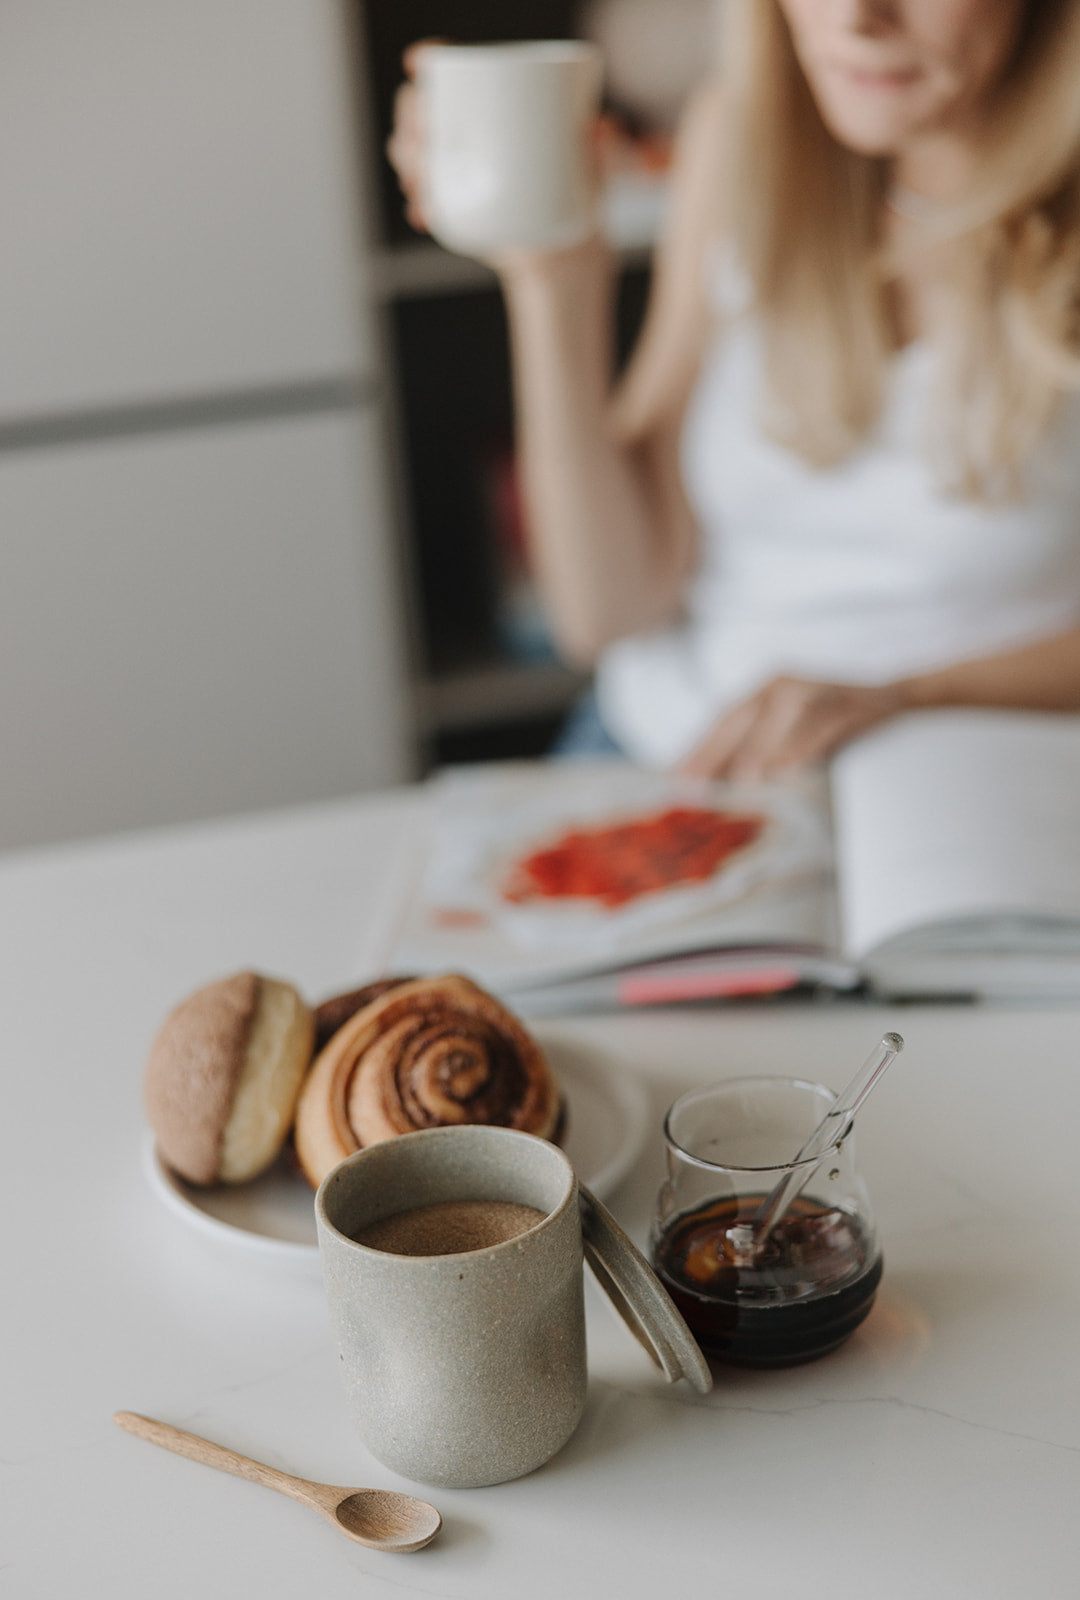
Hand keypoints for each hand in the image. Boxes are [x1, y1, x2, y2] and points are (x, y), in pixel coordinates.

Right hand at [385, 42, 612, 261]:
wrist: (568, 249)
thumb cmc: (581, 193)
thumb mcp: (595, 165)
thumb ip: (600, 146)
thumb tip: (601, 128)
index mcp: (496, 103)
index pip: (452, 69)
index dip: (430, 58)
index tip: (420, 62)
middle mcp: (469, 130)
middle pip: (421, 107)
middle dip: (411, 118)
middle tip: (424, 138)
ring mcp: (456, 168)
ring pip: (413, 151)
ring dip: (409, 162)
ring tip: (422, 182)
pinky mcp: (453, 206)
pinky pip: (423, 198)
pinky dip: (421, 205)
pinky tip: (424, 213)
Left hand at [678, 676, 913, 780]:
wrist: (891, 695)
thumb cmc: (834, 718)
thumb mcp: (791, 730)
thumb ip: (759, 748)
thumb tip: (723, 782)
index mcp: (763, 689)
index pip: (723, 719)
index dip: (699, 747)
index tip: (676, 777)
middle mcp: (781, 682)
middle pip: (739, 716)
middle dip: (714, 751)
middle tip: (694, 784)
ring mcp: (812, 686)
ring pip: (776, 718)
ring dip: (756, 750)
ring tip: (739, 782)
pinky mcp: (842, 699)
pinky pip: (817, 725)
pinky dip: (800, 747)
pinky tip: (785, 771)